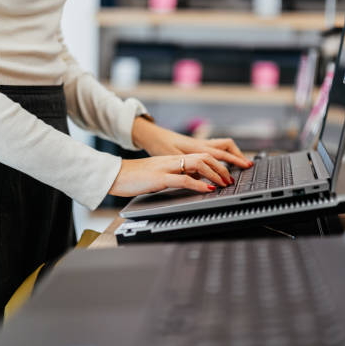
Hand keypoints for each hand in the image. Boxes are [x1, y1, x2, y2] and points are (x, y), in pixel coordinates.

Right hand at [109, 153, 234, 196]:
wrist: (115, 175)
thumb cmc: (133, 177)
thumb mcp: (158, 175)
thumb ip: (173, 176)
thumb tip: (190, 183)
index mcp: (171, 159)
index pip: (200, 155)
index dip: (216, 163)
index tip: (225, 174)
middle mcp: (171, 160)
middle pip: (203, 157)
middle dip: (220, 167)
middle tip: (229, 179)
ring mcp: (166, 168)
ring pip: (197, 164)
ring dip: (214, 174)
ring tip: (223, 183)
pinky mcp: (159, 178)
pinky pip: (184, 179)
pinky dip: (199, 184)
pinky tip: (207, 189)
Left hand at [131, 117, 252, 168]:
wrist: (152, 136)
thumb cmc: (160, 146)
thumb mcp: (174, 160)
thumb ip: (189, 170)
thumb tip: (203, 181)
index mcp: (198, 148)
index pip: (222, 155)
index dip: (235, 162)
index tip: (245, 168)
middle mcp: (201, 144)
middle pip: (227, 146)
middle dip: (238, 156)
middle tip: (247, 165)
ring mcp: (199, 143)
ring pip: (222, 145)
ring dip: (232, 153)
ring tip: (238, 163)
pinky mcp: (195, 145)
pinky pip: (214, 148)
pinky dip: (222, 153)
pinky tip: (221, 160)